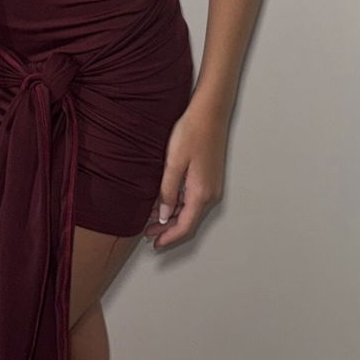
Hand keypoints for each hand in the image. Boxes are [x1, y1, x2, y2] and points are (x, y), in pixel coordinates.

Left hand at [143, 104, 228, 249]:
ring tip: (150, 218)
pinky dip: (178, 204)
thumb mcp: (173, 164)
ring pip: (190, 210)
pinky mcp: (209, 177)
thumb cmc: (192, 133)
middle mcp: (210, 194)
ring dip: (171, 216)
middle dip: (167, 229)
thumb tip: (163, 215)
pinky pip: (193, 198)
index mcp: (201, 193)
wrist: (209, 113)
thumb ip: (168, 191)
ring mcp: (211, 186)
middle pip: (188, 221)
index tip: (155, 245)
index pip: (185, 226)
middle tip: (147, 233)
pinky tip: (164, 200)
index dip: (169, 237)